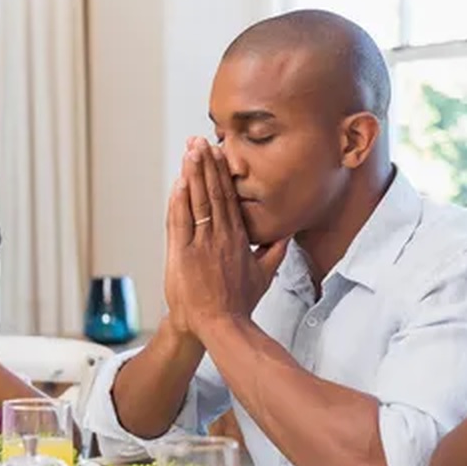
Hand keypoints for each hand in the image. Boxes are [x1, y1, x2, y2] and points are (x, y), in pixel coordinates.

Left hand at [162, 138, 288, 336]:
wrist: (221, 325)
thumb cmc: (239, 303)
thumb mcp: (264, 275)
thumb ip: (275, 252)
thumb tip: (287, 237)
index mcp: (238, 238)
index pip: (229, 198)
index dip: (222, 173)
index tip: (218, 153)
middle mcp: (220, 237)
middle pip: (214, 193)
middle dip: (207, 164)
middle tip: (201, 140)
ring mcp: (201, 244)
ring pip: (198, 201)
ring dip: (194, 174)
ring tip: (190, 151)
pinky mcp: (184, 255)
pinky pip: (180, 221)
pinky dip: (179, 200)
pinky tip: (179, 181)